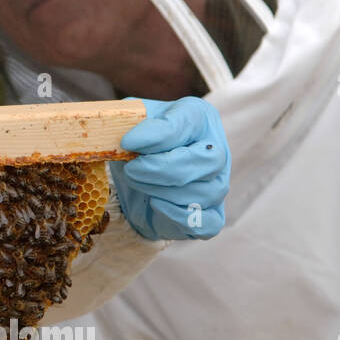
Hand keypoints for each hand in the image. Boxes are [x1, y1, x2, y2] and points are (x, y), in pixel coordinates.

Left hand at [111, 97, 229, 241]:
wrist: (135, 178)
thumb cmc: (134, 144)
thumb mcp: (124, 123)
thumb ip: (122, 121)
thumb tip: (127, 142)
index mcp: (198, 117)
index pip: (189, 122)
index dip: (156, 135)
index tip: (126, 142)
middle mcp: (215, 149)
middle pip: (208, 160)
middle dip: (163, 168)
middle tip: (131, 169)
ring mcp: (217, 184)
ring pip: (206, 192)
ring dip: (163, 191)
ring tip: (136, 182)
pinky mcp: (211, 215)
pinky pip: (207, 222)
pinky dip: (178, 216)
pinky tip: (155, 204)